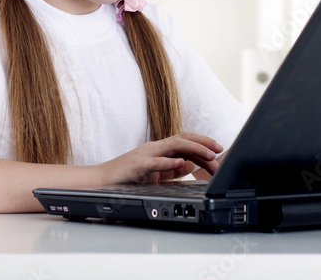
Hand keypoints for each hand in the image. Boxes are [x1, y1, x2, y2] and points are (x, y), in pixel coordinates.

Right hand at [98, 132, 222, 184]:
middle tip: (219, 150)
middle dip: (203, 142)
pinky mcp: (137, 166)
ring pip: (173, 145)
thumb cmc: (127, 179)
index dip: (202, 144)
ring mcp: (145, 154)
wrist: (101, 181)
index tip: (218, 151)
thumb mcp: (155, 175)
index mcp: (159, 150)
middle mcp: (154, 148)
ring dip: (194, 148)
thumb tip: (190, 164)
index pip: (184, 142)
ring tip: (208, 154)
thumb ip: (172, 170)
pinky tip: (182, 163)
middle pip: (183, 139)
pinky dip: (170, 162)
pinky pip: (156, 162)